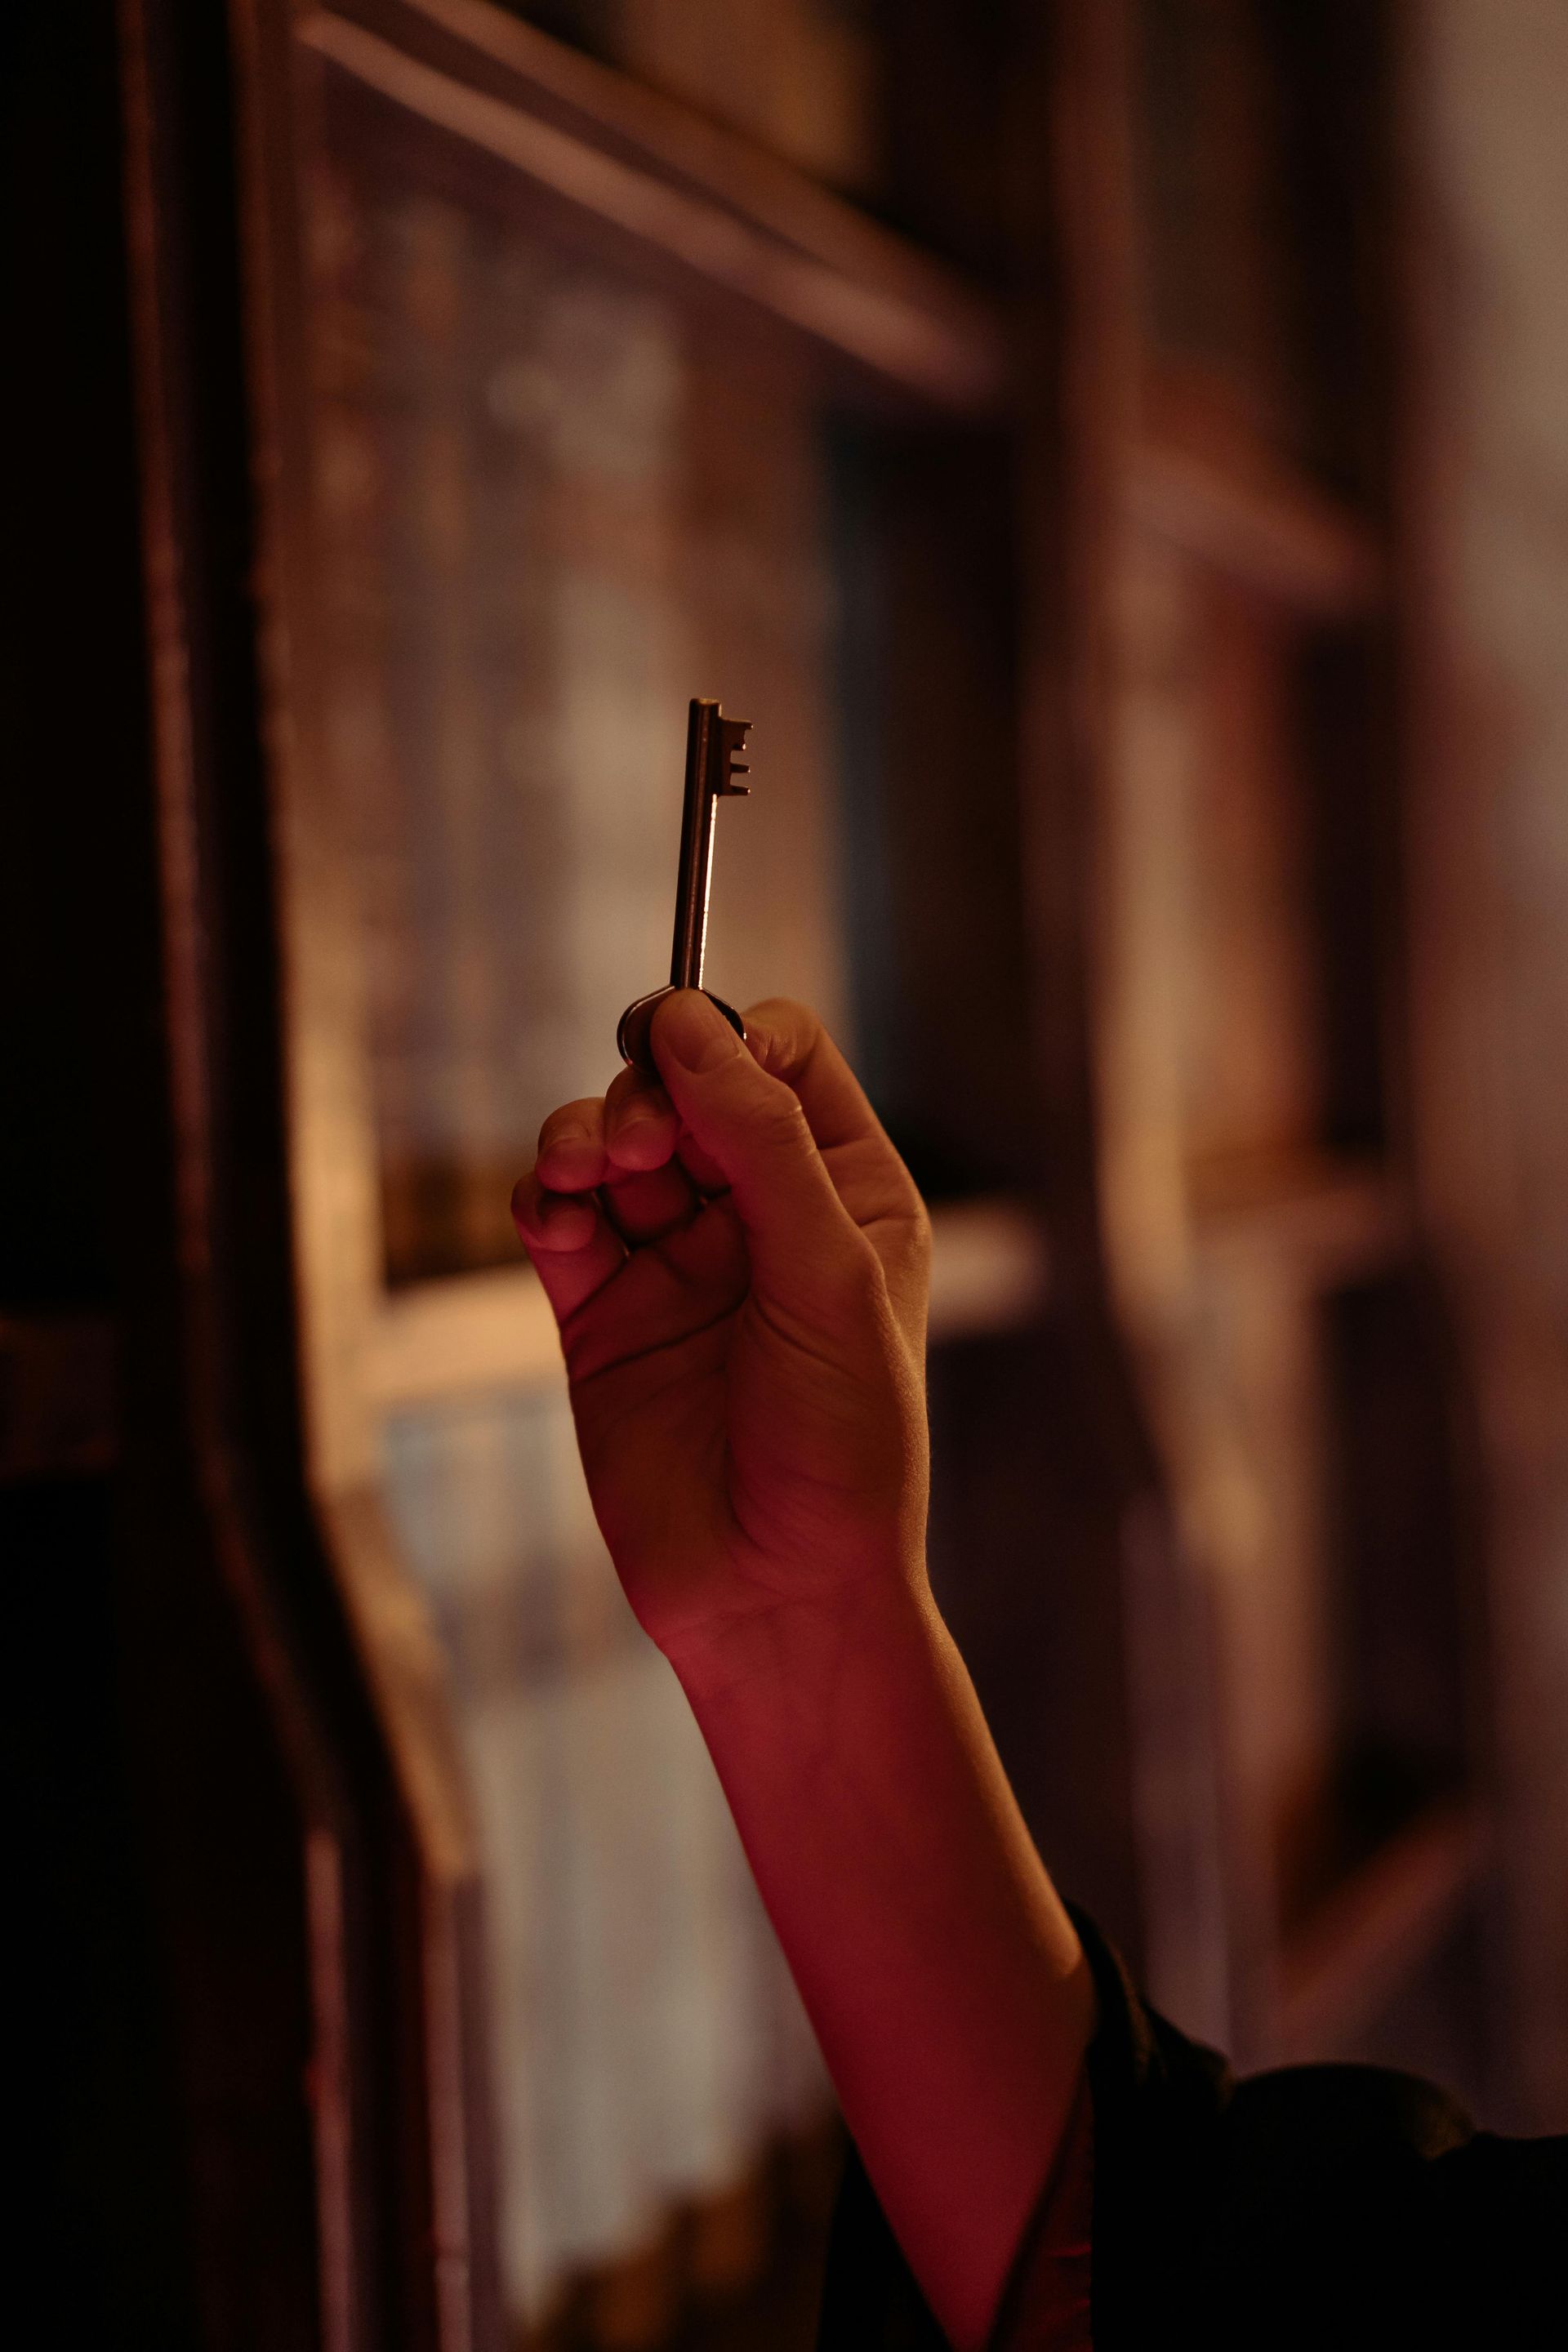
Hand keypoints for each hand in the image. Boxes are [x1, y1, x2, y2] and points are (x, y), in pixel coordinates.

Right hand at [511, 992, 930, 1674]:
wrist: (778, 1596)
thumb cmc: (842, 1447)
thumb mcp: (825, 1275)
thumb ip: (760, 1142)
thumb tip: (686, 1026)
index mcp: (848, 1193)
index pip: (782, 1059)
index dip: (729, 1041)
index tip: (682, 1052)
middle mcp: (762, 1217)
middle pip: (683, 1089)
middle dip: (647, 1092)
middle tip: (634, 1142)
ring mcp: (678, 1265)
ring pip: (609, 1147)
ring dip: (582, 1137)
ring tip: (581, 1173)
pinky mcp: (604, 1317)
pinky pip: (559, 1222)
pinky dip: (544, 1201)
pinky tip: (554, 1218)